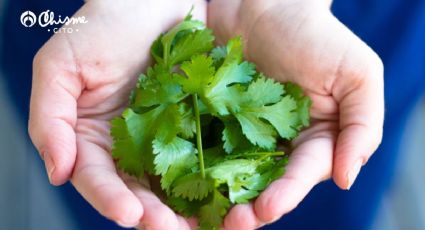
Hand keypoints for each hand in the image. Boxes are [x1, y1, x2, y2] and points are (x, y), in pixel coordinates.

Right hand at [28, 0, 205, 227]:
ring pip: (172, 184)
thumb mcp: (60, 66)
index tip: (129, 214)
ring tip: (201, 225)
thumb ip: (49, 119)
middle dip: (153, 215)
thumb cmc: (103, 26)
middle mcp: (128, 146)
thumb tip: (57, 171)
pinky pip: (203, 158)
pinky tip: (223, 194)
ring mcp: (164, 139)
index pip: (97, 178)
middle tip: (172, 229)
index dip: (110, 199)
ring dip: (184, 209)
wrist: (154, 0)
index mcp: (93, 138)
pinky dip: (211, 179)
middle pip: (137, 191)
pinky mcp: (195, 127)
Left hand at [208, 0, 383, 227]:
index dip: (287, 193)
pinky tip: (181, 181)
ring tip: (207, 216)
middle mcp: (276, 143)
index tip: (269, 208)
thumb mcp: (357, 75)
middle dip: (250, 207)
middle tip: (233, 223)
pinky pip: (200, 146)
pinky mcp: (210, 119)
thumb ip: (363, 126)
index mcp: (312, 139)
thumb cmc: (315, 35)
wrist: (264, 2)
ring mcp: (240, 133)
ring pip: (230, 174)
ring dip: (219, 197)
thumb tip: (346, 177)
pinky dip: (193, 166)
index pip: (302, 174)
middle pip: (264, 183)